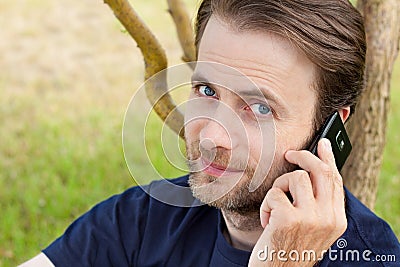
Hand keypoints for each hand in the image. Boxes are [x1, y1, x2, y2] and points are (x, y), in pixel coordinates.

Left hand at [248, 138, 346, 266]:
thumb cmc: (290, 249)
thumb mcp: (313, 229)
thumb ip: (318, 205)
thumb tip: (312, 172)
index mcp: (337, 220)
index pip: (335, 180)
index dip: (328, 158)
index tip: (322, 143)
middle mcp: (328, 218)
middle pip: (320, 170)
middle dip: (302, 155)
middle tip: (289, 153)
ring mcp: (309, 218)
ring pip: (295, 177)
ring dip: (278, 187)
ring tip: (274, 206)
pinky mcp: (287, 219)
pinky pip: (274, 193)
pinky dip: (266, 205)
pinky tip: (267, 221)